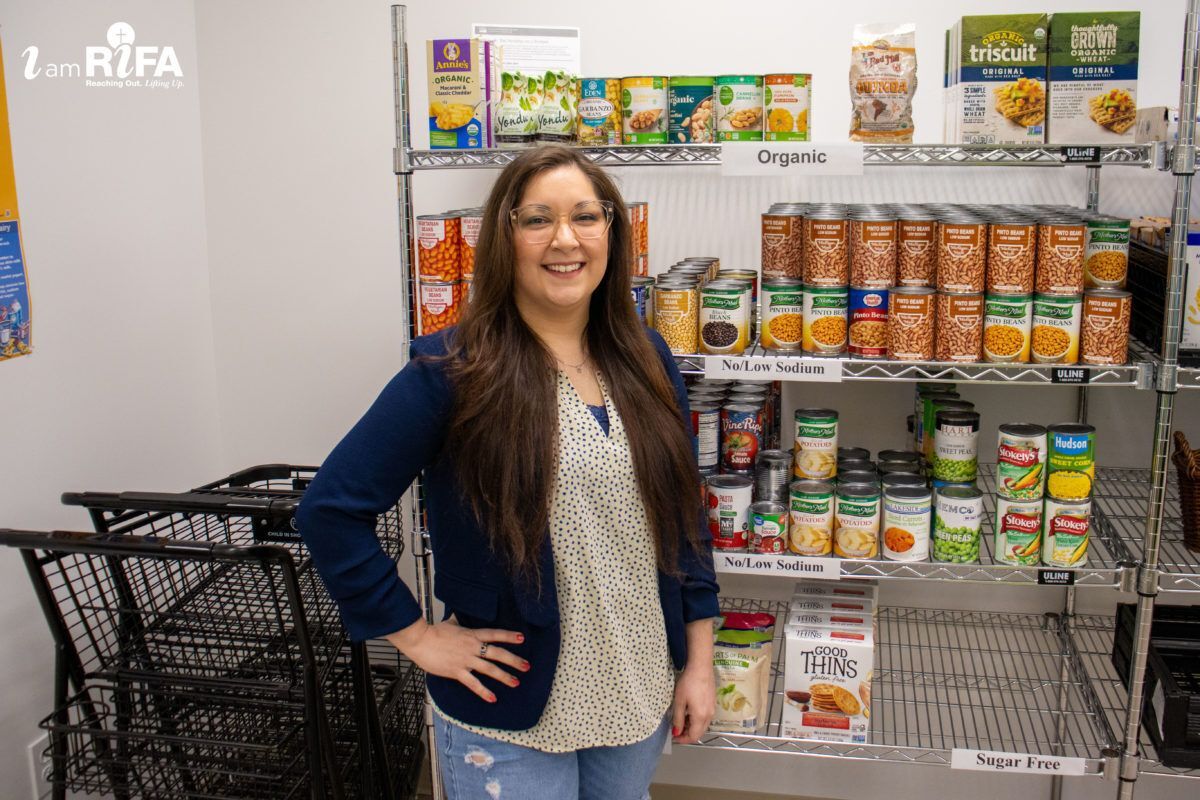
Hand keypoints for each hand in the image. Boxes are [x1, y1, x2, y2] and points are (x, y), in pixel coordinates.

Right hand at [385, 618, 528, 702]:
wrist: (420, 640)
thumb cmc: (433, 632)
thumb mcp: (450, 623)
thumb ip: (459, 622)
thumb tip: (459, 617)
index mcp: (472, 635)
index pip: (495, 634)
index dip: (509, 636)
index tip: (521, 639)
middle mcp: (472, 647)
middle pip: (498, 653)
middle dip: (514, 660)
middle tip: (527, 666)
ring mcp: (466, 660)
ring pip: (490, 669)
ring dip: (504, 676)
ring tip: (516, 682)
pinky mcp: (457, 672)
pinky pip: (473, 684)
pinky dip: (484, 692)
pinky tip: (493, 698)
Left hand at [671, 664, 714, 743]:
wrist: (701, 667)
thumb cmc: (688, 683)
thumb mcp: (679, 701)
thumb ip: (678, 719)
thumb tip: (676, 732)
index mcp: (700, 717)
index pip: (693, 737)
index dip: (683, 740)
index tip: (674, 737)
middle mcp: (709, 715)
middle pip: (699, 732)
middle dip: (687, 734)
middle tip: (676, 730)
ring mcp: (712, 709)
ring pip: (703, 725)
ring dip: (692, 727)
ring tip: (680, 720)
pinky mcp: (713, 703)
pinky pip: (705, 717)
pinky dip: (697, 720)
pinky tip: (689, 712)